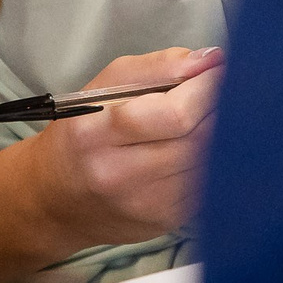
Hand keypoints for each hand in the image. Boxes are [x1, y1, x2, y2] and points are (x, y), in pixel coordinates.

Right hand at [24, 45, 223, 247]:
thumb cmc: (80, 134)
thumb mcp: (103, 88)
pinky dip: (214, 161)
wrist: (56, 201)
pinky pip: (207, 186)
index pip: (173, 113)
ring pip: (207, 164)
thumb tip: (208, 60)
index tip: (221, 68)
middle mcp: (120, 176)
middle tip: (226, 88)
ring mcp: (145, 205)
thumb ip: (155, 68)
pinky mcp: (165, 222)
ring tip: (218, 112)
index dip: (206, 88)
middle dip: (220, 107)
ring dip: (222, 133)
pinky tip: (206, 144)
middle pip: (196, 140)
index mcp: (97, 134)